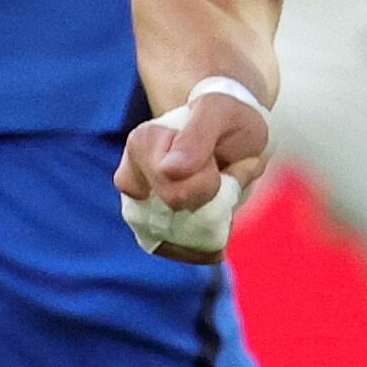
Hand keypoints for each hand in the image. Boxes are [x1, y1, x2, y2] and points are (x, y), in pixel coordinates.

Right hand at [114, 79, 273, 254]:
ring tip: (221, 189)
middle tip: (221, 169)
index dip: (210, 179)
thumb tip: (168, 171)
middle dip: (215, 197)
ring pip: (184, 238)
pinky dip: (212, 242)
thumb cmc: (226, 116)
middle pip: (180, 213)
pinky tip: (220, 219)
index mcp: (142, 144)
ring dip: (216, 219)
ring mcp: (140, 209)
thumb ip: (196, 137)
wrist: (233, 131)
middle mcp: (132, 179)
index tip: (215, 155)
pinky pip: (186, 253)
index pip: (177, 188)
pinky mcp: (154, 233)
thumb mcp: (220, 113)